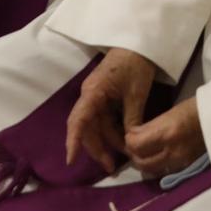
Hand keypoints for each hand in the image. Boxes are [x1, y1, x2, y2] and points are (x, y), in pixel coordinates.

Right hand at [64, 48, 157, 173]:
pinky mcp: (104, 98)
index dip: (73, 141)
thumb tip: (130, 143)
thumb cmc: (136, 63)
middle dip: (97, 148)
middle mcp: (90, 96)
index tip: (70, 160)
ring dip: (108, 141)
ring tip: (122, 157)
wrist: (140, 43)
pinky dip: (112, 131)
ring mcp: (96, 97)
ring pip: (96, 126)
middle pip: (87, 128)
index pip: (78, 120)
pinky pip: (104, 119)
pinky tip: (122, 142)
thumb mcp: (136, 93)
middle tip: (111, 167)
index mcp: (93, 93)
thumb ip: (131, 119)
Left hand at [125, 98, 203, 178]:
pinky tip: (157, 155)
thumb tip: (133, 134)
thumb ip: (151, 126)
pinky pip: (163, 170)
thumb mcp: (170, 112)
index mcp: (167, 133)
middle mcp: (172, 151)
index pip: (135, 145)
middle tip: (133, 143)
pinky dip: (156, 165)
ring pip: (150, 170)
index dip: (128, 140)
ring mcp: (180, 162)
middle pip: (140, 162)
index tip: (130, 132)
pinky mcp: (186, 167)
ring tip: (143, 150)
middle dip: (133, 153)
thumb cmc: (196, 108)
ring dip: (143, 161)